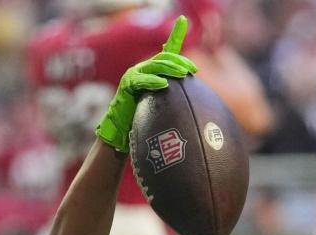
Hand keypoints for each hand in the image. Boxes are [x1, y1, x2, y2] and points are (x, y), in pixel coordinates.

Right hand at [95, 15, 197, 152]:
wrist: (121, 133)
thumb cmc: (141, 120)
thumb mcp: (162, 105)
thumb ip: (173, 96)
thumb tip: (193, 98)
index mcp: (153, 71)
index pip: (167, 50)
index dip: (176, 34)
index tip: (183, 21)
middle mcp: (143, 69)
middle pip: (165, 57)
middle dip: (180, 61)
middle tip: (193, 70)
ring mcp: (134, 75)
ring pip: (156, 65)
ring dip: (171, 68)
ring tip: (184, 74)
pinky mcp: (127, 85)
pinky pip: (142, 80)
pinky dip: (153, 81)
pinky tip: (164, 84)